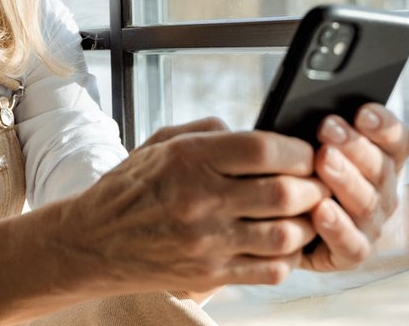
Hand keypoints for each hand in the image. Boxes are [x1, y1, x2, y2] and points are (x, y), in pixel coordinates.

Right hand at [56, 121, 330, 296]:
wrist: (92, 241)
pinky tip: (281, 244)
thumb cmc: (129, 189)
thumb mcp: (160, 143)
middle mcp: (200, 199)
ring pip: (285, 234)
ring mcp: (206, 241)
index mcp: (188, 159)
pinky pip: (269, 269)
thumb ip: (209, 133)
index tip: (306, 153)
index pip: (264, 149)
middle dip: (311, 187)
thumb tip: (256, 133)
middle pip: (283, 192)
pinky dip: (286, 257)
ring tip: (302, 215)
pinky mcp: (209, 274)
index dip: (298, 150)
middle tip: (316, 184)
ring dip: (304, 224)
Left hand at [301, 103, 408, 271]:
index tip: (362, 111)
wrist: (273, 221)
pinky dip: (337, 227)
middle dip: (354, 146)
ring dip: (345, 179)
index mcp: (382, 160)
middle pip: (381, 168)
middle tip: (327, 127)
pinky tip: (320, 209)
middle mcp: (383, 192)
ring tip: (322, 160)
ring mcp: (371, 225)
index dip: (384, 125)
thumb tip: (314, 107)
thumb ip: (319, 130)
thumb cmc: (293, 170)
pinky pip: (351, 244)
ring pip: (367, 203)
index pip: (398, 140)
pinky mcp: (351, 253)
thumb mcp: (304, 143)